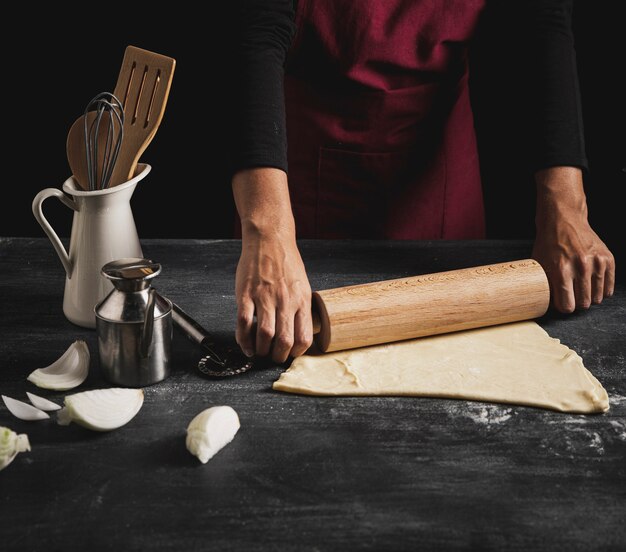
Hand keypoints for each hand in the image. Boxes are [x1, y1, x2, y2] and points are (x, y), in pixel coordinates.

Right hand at [232, 167, 313, 362]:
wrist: (269, 239)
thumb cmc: (286, 262)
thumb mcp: (302, 285)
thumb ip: (300, 307)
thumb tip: (300, 330)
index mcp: (301, 300)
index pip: (304, 337)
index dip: (296, 352)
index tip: (290, 353)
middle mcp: (285, 301)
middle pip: (284, 341)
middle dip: (278, 357)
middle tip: (273, 357)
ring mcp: (265, 298)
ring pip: (264, 336)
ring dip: (261, 351)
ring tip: (260, 352)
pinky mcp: (246, 295)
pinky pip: (244, 323)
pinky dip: (244, 340)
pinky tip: (246, 345)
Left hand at [532, 167, 614, 312]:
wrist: (564, 219)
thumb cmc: (548, 243)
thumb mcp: (539, 263)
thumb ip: (544, 283)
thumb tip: (544, 303)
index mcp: (560, 269)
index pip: (567, 305)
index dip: (564, 308)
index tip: (562, 304)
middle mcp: (580, 266)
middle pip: (583, 303)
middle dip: (577, 304)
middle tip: (572, 297)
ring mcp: (596, 262)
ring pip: (597, 297)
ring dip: (589, 298)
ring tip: (581, 290)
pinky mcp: (608, 258)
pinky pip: (609, 287)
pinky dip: (602, 291)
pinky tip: (593, 287)